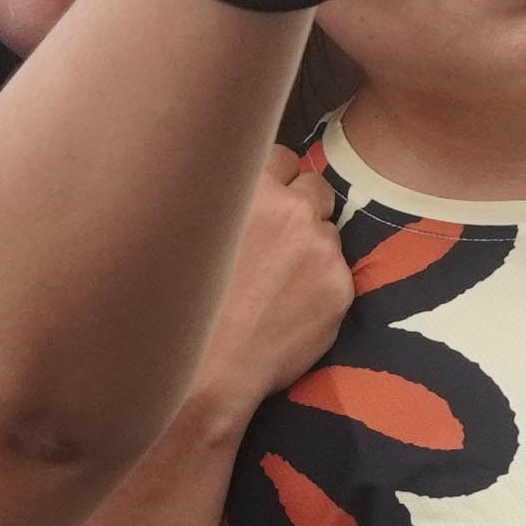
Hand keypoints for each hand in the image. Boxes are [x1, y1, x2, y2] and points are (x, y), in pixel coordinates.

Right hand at [200, 146, 351, 433]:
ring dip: (312, 246)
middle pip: (313, 185)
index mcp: (249, 187)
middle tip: (275, 243)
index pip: (281, 157)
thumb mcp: (190, 230)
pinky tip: (289, 307)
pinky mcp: (340, 285)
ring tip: (278, 282)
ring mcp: (320, 247)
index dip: (273, 183)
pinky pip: (338, 270)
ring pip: (328, 230)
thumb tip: (236, 183)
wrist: (207, 369)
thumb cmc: (185, 303)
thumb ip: (221, 199)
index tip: (263, 206)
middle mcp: (290, 209)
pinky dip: (320, 285)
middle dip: (299, 208)